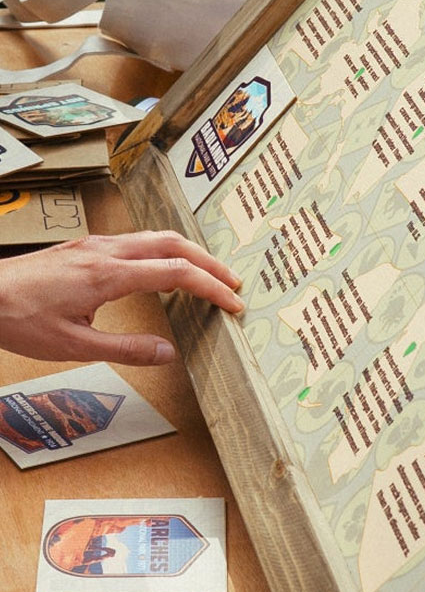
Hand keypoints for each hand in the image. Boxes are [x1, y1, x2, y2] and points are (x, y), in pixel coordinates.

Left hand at [0, 231, 243, 364]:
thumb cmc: (18, 319)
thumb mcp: (73, 346)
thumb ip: (126, 349)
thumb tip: (169, 354)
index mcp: (109, 274)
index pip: (177, 273)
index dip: (211, 287)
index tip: (233, 303)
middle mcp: (108, 251)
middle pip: (176, 244)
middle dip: (211, 263)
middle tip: (234, 283)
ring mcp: (98, 244)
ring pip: (158, 237)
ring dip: (190, 254)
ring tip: (208, 274)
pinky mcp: (88, 246)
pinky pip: (139, 240)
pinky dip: (166, 251)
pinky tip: (164, 269)